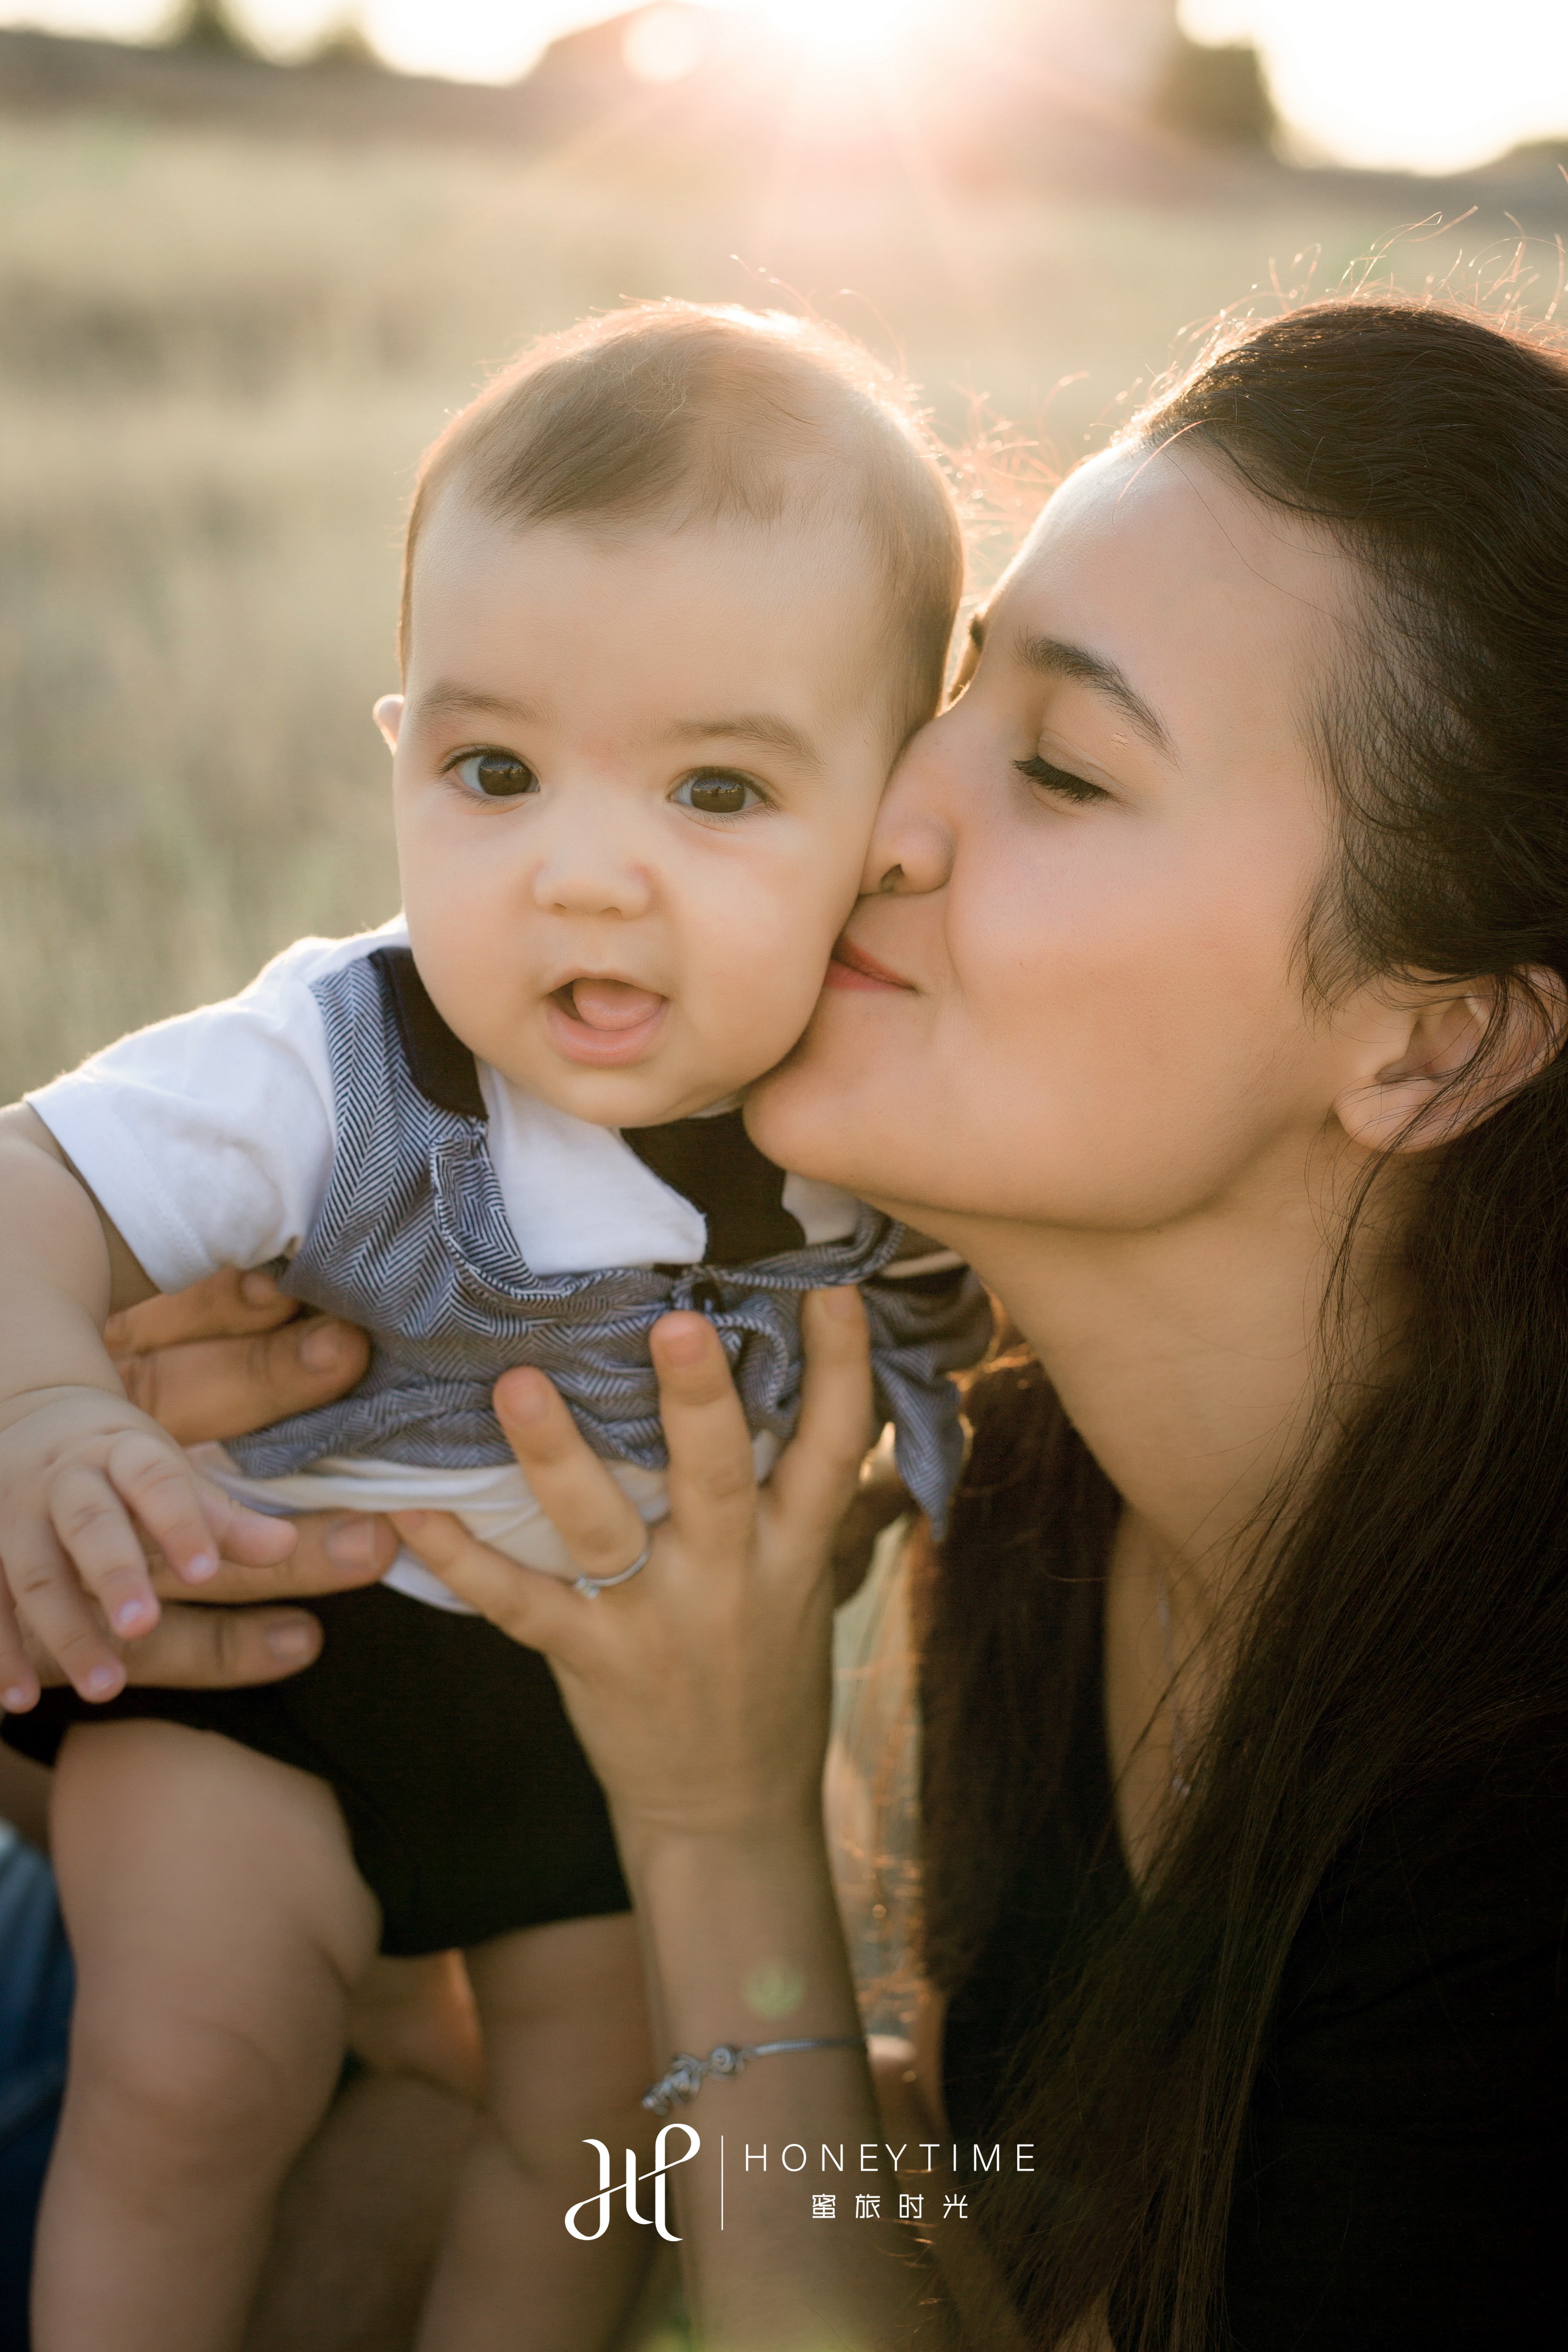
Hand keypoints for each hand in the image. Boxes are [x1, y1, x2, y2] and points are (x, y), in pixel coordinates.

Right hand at [2, 1269, 395, 1710]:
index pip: (157, 1479)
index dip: (185, 1518)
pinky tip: (15, 1699)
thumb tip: (373, 1539)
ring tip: (107, 1682)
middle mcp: (66, 1486)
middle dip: (119, 1573)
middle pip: (92, 1528)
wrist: (12, 1427)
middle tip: (144, 1621)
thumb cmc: (114, 1462)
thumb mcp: (169, 1469)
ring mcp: (14, 1527)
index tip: (211, 1563)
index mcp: (121, 1450)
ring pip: (36, 1578)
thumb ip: (240, 1510)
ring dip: (68, 1631)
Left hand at [392, 1289, 873, 1851]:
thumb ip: (798, 1492)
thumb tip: (802, 1379)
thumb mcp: (808, 1578)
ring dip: (556, 1457)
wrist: (732, 1809)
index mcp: (795, 1547)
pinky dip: (460, 1559)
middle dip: (697, 1398)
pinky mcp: (589, 1659)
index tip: (832, 1290)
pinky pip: (518, 1603)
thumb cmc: (767, 1670)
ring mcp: (655, 1620)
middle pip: (716, 1474)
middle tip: (674, 1320)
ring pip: (605, 1530)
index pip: (833, 1448)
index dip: (840, 1369)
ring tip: (515, 1386)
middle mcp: (731, 1576)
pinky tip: (408, 1511)